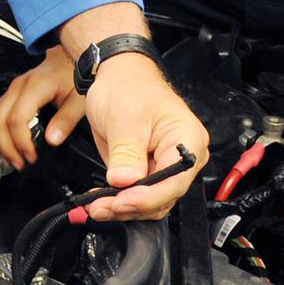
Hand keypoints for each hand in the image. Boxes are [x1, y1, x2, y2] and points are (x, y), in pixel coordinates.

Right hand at [0, 47, 84, 169]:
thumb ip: (66, 120)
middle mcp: (18, 87)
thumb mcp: (80, 99)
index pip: (16, 118)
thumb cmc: (76, 74)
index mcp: (35, 87)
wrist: (72, 56)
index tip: (31, 156)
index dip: (21, 141)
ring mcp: (12, 89)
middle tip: (19, 163)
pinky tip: (5, 144)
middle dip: (6, 146)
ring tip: (11, 158)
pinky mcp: (11, 93)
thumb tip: (52, 140)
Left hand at [74, 55, 207, 219]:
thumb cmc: (128, 86)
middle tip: (101, 207)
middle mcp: (181, 157)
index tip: (121, 201)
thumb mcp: (124, 117)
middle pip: (162, 196)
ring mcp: (163, 165)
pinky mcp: (146, 170)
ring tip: (96, 206)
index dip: (147, 197)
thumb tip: (125, 181)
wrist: (117, 76)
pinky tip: (100, 200)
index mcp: (187, 140)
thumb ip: (127, 152)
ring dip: (122, 208)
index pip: (175, 181)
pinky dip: (118, 200)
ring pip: (149, 201)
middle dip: (131, 206)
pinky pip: (136, 194)